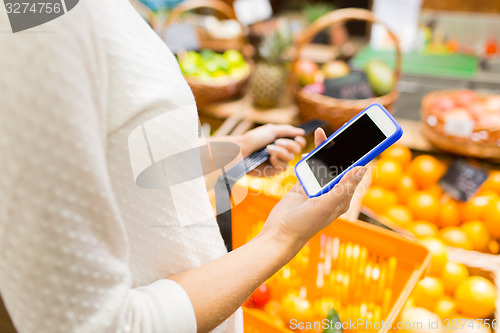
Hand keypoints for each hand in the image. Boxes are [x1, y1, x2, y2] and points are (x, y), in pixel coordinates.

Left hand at [241, 124, 306, 176]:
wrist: (241, 151)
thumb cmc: (254, 139)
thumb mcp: (271, 130)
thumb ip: (288, 130)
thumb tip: (302, 132)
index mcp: (282, 141)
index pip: (298, 143)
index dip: (300, 141)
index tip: (297, 138)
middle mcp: (281, 152)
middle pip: (297, 151)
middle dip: (289, 145)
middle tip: (277, 141)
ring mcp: (278, 162)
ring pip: (290, 158)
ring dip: (281, 151)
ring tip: (269, 149)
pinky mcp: (273, 171)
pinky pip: (283, 167)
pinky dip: (277, 160)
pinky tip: (270, 158)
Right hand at [260, 128, 366, 252]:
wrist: (280, 232)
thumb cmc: (305, 223)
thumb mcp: (327, 204)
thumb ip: (344, 186)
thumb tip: (362, 168)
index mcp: (343, 197)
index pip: (355, 173)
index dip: (362, 157)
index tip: (367, 141)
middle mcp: (332, 192)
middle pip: (340, 165)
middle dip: (342, 149)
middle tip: (343, 131)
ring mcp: (318, 187)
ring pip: (324, 164)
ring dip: (324, 150)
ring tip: (323, 135)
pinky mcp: (304, 185)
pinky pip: (310, 167)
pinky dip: (310, 157)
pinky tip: (310, 149)